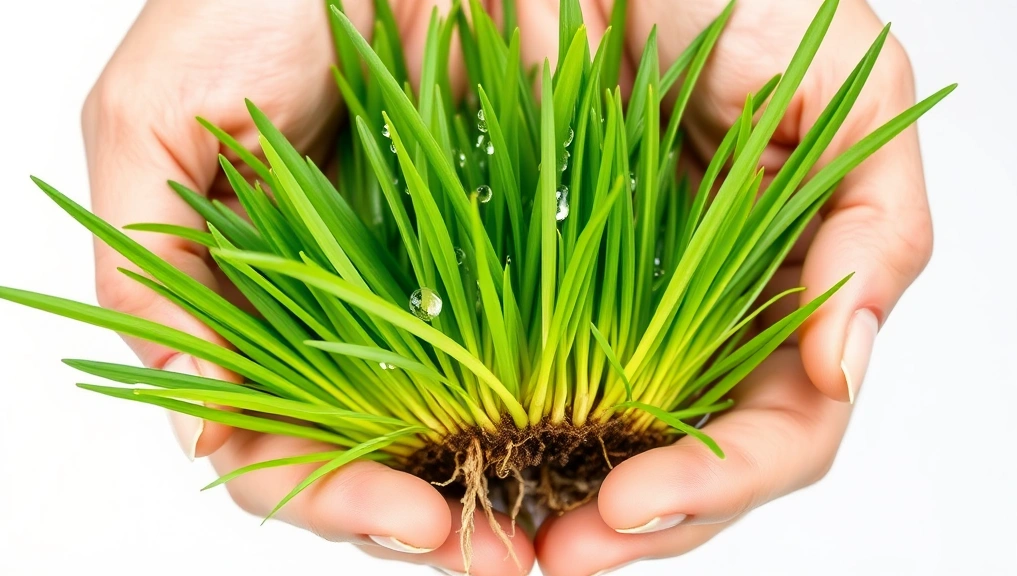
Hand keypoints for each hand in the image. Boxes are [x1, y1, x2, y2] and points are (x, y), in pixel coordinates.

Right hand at [81, 1, 532, 572]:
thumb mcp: (157, 120)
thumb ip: (152, 271)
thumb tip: (191, 422)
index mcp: (251, 309)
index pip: (277, 444)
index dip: (336, 500)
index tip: (411, 522)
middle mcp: (339, 313)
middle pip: (374, 457)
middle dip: (427, 521)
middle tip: (496, 561)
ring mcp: (424, 283)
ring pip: (455, 421)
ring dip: (502, 485)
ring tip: (554, 532)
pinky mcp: (506, 244)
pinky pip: (533, 339)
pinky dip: (559, 402)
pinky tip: (597, 441)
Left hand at [512, 1, 930, 572]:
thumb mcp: (838, 85)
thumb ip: (875, 224)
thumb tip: (844, 362)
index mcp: (789, 298)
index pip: (780, 431)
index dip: (717, 482)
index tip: (633, 502)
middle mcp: (712, 325)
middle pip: (692, 468)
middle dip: (633, 524)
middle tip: (558, 555)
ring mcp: (629, 317)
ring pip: (610, 451)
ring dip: (562, 508)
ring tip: (504, 543)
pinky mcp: (545, 297)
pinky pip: (531, 388)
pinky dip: (505, 438)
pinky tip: (462, 467)